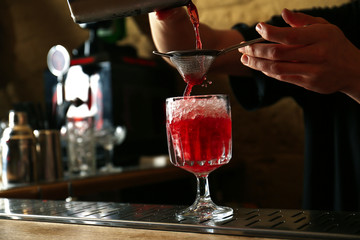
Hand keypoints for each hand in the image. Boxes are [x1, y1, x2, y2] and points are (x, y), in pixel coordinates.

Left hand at [239, 8, 359, 102]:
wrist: (353, 70)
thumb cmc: (335, 44)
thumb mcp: (324, 27)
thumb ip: (302, 20)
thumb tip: (282, 13)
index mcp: (320, 36)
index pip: (289, 35)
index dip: (270, 32)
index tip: (258, 28)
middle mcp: (316, 54)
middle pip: (278, 53)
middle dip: (256, 50)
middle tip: (243, 48)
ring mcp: (312, 71)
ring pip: (277, 68)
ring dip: (257, 64)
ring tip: (245, 59)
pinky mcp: (308, 84)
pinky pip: (283, 77)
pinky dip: (268, 72)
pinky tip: (259, 66)